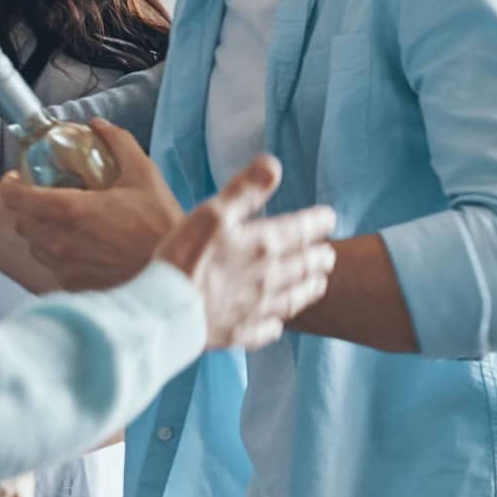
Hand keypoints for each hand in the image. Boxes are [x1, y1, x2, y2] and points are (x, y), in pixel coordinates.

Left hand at [0, 121, 178, 291]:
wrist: (175, 273)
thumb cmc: (160, 224)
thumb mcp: (143, 173)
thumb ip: (118, 143)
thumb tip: (97, 124)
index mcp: (69, 210)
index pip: (15, 197)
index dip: (10, 184)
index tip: (17, 178)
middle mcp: (59, 241)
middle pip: (20, 222)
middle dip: (26, 207)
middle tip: (42, 197)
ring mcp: (65, 266)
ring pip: (35, 246)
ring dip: (41, 232)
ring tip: (62, 223)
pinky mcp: (75, 286)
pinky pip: (53, 268)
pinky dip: (59, 255)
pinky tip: (80, 247)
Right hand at [153, 156, 337, 349]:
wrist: (167, 312)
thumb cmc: (186, 257)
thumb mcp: (214, 212)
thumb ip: (246, 189)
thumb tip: (274, 164)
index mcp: (264, 245)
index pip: (302, 230)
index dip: (319, 223)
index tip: (329, 219)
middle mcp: (269, 278)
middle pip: (304, 267)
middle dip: (319, 258)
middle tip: (328, 255)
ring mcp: (257, 309)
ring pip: (293, 299)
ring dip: (309, 289)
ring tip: (319, 285)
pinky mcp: (240, 332)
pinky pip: (266, 330)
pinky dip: (276, 324)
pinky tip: (277, 324)